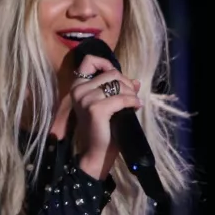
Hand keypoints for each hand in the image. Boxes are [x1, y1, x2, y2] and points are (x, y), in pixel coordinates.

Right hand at [69, 54, 141, 179]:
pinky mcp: (96, 109)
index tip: (118, 76)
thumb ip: (119, 91)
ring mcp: (86, 99)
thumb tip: (135, 81)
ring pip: (117, 85)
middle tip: (132, 96)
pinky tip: (136, 107)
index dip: (106, 63)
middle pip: (111, 73)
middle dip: (126, 83)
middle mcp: (79, 90)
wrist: (97, 153)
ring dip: (131, 94)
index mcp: (78, 87)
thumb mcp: (110, 105)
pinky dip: (132, 102)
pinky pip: (121, 98)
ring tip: (134, 103)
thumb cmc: (102, 130)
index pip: (89, 61)